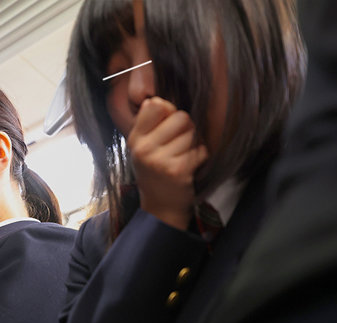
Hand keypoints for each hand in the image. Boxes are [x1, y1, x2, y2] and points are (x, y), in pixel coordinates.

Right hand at [127, 97, 208, 230]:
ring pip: (193, 133)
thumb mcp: (144, 147)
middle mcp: (144, 149)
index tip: (167, 125)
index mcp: (135, 139)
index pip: (155, 105)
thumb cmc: (156, 171)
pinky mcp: (178, 171)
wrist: (160, 207)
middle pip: (180, 116)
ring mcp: (160, 161)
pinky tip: (189, 167)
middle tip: (179, 144)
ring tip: (183, 156)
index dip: (168, 111)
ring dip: (194, 144)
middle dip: (186, 128)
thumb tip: (157, 100)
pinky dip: (200, 157)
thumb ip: (150, 123)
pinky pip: (200, 150)